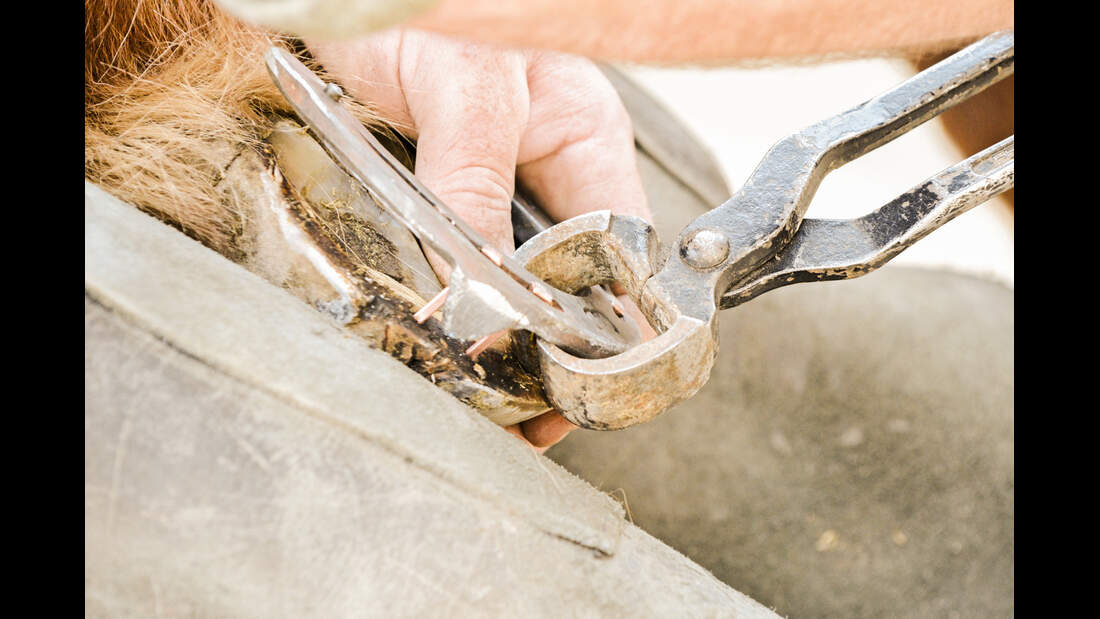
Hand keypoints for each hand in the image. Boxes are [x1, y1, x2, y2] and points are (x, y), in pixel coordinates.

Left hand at [309, 28, 652, 450]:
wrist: (336, 4)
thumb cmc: (421, 11)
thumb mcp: (461, 87)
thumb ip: (474, 176)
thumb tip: (483, 292)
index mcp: (584, 139)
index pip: (618, 250)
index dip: (603, 321)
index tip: (567, 382)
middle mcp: (550, 174)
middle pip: (572, 282)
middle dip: (552, 352)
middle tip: (521, 419)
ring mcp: (498, 194)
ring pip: (519, 287)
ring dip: (501, 343)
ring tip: (482, 406)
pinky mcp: (445, 206)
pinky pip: (461, 274)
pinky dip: (452, 316)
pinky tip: (440, 352)